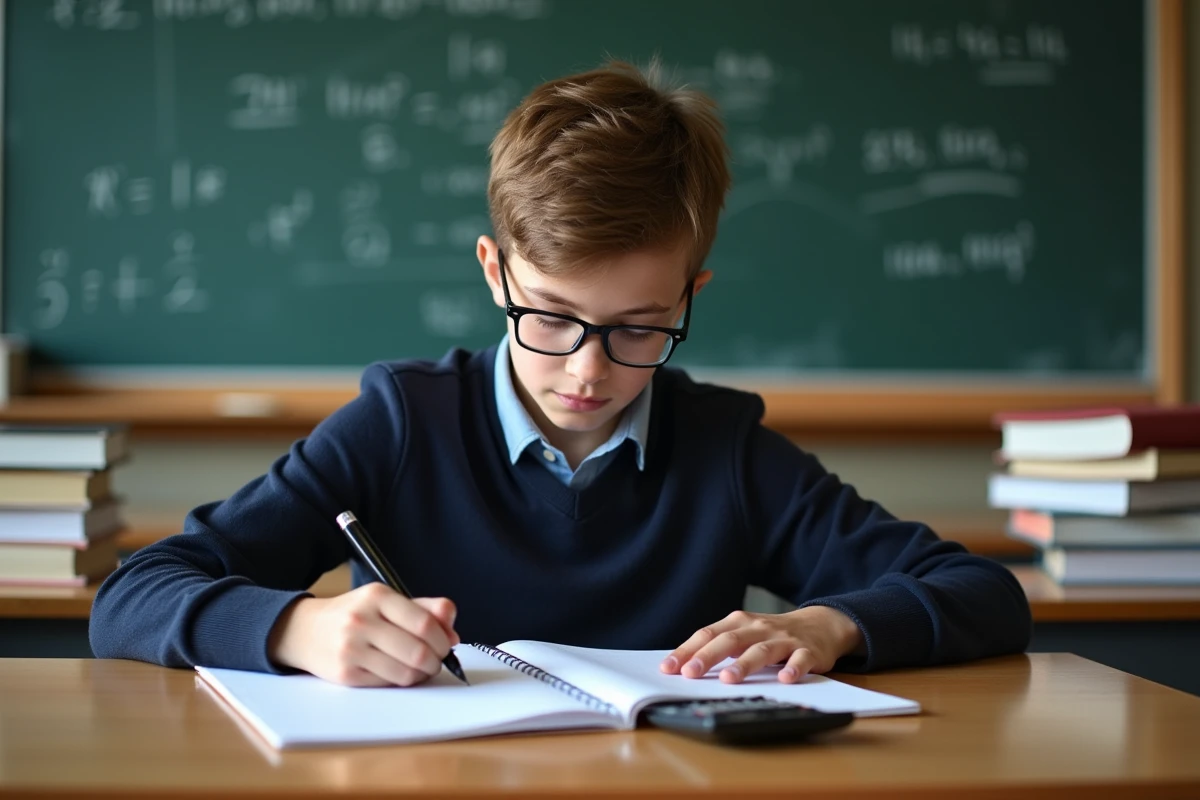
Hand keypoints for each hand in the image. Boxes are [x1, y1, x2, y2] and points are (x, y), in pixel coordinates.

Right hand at [267, 582, 458, 686]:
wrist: (304, 631)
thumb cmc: (354, 614)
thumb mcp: (386, 601)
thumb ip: (424, 609)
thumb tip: (453, 631)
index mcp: (377, 596)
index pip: (424, 622)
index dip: (443, 639)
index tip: (447, 644)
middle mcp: (362, 620)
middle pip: (418, 651)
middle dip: (436, 660)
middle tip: (437, 660)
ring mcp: (351, 649)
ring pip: (405, 673)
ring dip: (421, 674)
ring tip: (419, 668)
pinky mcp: (345, 674)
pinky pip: (387, 684)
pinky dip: (401, 681)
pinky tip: (399, 672)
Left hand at [660, 606, 863, 683]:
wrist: (819, 624)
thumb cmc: (772, 634)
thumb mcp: (744, 633)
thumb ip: (719, 646)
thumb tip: (683, 666)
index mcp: (739, 622)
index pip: (707, 634)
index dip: (687, 650)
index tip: (668, 668)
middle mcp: (758, 628)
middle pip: (730, 640)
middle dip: (707, 656)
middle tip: (690, 673)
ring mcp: (783, 639)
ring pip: (761, 650)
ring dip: (743, 664)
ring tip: (727, 679)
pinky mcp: (808, 651)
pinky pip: (800, 659)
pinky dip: (792, 668)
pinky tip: (785, 679)